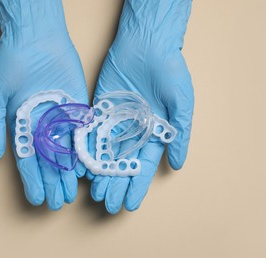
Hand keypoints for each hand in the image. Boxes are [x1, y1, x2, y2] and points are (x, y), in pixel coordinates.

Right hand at [0, 0, 87, 209]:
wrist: (35, 41)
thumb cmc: (10, 66)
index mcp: (23, 127)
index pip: (27, 160)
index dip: (32, 181)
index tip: (37, 199)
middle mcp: (43, 127)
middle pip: (48, 161)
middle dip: (52, 183)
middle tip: (58, 203)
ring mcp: (61, 119)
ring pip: (65, 153)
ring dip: (67, 174)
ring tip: (70, 194)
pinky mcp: (77, 109)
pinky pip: (80, 135)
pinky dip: (81, 152)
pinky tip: (83, 169)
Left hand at [87, 0, 193, 213]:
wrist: (147, 44)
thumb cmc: (170, 72)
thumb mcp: (182, 104)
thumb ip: (179, 135)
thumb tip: (178, 165)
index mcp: (154, 133)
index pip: (144, 166)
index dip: (137, 186)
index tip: (130, 205)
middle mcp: (133, 130)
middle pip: (123, 164)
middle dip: (116, 185)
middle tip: (107, 204)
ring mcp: (115, 121)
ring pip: (105, 152)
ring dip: (101, 173)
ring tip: (95, 192)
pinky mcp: (100, 109)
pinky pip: (92, 132)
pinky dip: (88, 149)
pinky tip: (84, 166)